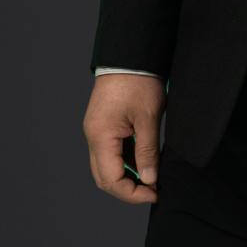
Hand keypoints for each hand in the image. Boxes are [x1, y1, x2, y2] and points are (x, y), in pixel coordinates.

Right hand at [83, 73, 166, 203]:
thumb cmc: (138, 80)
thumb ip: (147, 151)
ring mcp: (96, 130)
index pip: (111, 179)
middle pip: (104, 177)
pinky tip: (143, 161)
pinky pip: (110, 152)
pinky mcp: (102, 125)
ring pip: (106, 166)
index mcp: (101, 136)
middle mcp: (93, 136)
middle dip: (127, 189)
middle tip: (152, 190)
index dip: (132, 193)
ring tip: (151, 177)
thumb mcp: (148, 118)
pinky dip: (125, 162)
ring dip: (126, 176)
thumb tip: (149, 179)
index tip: (154, 192)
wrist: (130, 54)